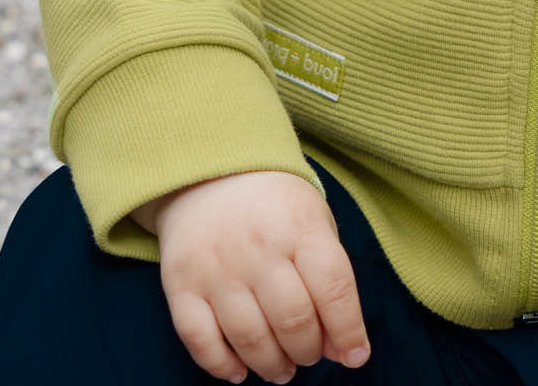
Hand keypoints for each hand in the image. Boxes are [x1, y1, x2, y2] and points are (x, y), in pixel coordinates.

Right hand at [136, 170, 371, 382]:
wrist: (211, 173)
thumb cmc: (276, 205)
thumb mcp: (315, 222)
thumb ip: (331, 281)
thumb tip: (344, 348)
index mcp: (302, 227)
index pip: (334, 288)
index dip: (348, 330)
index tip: (356, 356)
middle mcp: (260, 248)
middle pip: (293, 320)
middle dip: (308, 351)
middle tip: (310, 355)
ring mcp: (217, 267)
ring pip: (249, 337)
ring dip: (271, 365)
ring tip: (282, 369)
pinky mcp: (181, 284)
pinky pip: (200, 339)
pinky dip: (221, 365)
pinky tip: (240, 371)